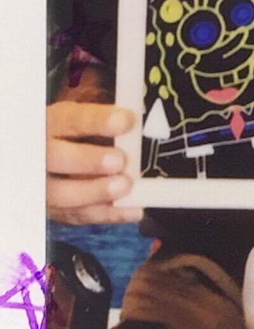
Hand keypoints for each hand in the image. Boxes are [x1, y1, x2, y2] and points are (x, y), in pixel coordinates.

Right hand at [47, 102, 141, 224]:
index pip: (70, 119)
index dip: (97, 121)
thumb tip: (136, 113)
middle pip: (55, 158)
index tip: (126, 120)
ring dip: (95, 192)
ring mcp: (45, 186)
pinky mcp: (56, 211)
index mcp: (50, 123)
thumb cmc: (78, 131)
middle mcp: (41, 154)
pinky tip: (134, 209)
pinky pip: (78, 216)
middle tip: (119, 160)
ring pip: (61, 194)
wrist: (51, 156)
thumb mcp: (83, 113)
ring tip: (126, 186)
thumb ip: (105, 116)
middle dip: (89, 160)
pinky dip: (107, 214)